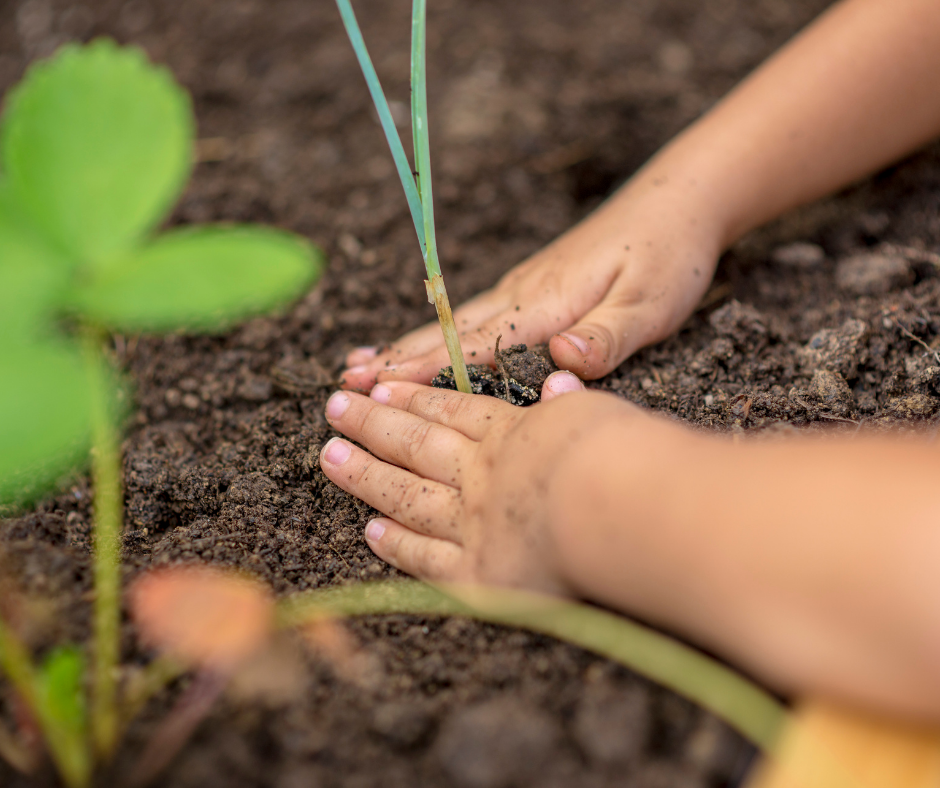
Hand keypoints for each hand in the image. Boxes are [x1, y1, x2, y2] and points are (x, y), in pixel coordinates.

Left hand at [318, 373, 635, 593]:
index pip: (451, 411)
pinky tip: (371, 531)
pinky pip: (426, 557)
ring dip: (365, 474)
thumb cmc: (621, 453)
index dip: (414, 398)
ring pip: (406, 494)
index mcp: (509, 433)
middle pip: (416, 444)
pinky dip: (397, 544)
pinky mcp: (477, 575)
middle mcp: (480, 474)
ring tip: (330, 456)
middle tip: (334, 408)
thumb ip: (570, 401)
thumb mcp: (595, 411)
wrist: (618, 508)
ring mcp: (471, 523)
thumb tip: (562, 379)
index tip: (380, 385)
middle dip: (372, 423)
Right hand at [340, 181, 722, 389]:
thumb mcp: (652, 304)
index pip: (477, 345)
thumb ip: (606, 337)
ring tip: (359, 363)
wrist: (677, 201)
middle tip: (346, 383)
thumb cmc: (669, 256)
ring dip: (404, 344)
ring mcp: (522, 287)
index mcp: (547, 304)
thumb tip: (559, 357)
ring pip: (453, 322)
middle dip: (397, 360)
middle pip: (449, 331)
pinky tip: (419, 340)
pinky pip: (472, 315)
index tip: (380, 389)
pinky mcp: (531, 286)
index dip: (427, 370)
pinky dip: (435, 331)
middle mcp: (523, 293)